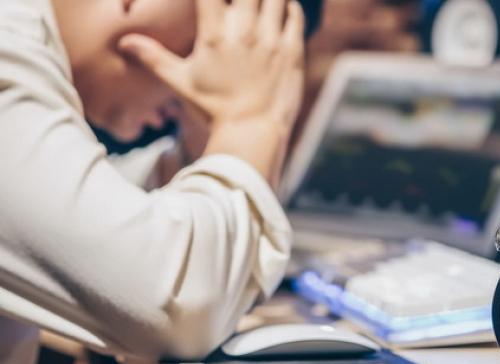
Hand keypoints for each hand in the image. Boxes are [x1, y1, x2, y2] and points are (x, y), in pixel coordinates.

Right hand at [120, 0, 304, 181]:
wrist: (252, 133)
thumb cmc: (214, 110)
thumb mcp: (181, 83)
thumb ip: (154, 58)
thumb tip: (124, 42)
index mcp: (216, 35)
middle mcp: (246, 32)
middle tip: (236, 2)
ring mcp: (272, 41)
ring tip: (258, 2)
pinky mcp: (292, 52)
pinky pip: (294, 15)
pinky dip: (290, 6)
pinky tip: (283, 7)